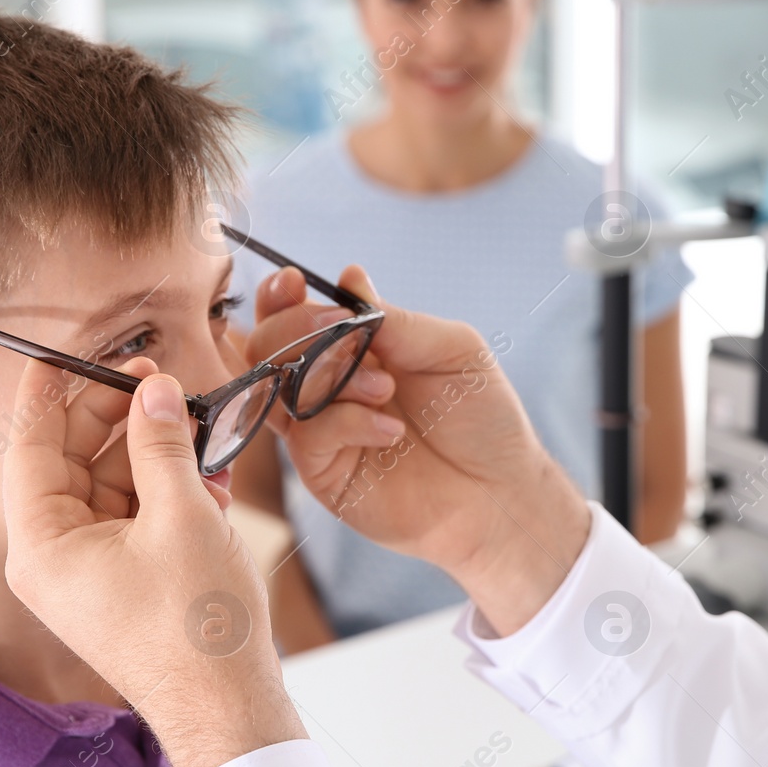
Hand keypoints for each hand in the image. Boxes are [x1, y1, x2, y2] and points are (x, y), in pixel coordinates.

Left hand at [2, 358, 306, 766]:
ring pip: (107, 485)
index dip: (49, 392)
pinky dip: (162, 489)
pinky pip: (131, 516)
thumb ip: (162, 444)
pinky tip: (202, 469)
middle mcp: (52, 559)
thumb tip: (155, 391)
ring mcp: (87, 572)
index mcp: (41, 546)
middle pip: (70, 461)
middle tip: (154, 377)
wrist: (228, 708)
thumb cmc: (198, 626)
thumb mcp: (183, 516)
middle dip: (112, 416)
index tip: (63, 350)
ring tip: (190, 418)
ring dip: (147, 450)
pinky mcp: (122, 582)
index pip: (31, 447)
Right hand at [246, 267, 591, 633]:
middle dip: (295, 329)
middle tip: (343, 334)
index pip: (293, 316)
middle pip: (267, 348)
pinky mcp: (324, 473)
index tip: (295, 281)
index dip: (281, 297)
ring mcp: (322, 432)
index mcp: (353, 350)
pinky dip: (346, 422)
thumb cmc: (482, 418)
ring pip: (278, 389)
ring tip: (385, 387)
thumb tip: (351, 277)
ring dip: (328, 375)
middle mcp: (328, 388)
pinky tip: (390, 431)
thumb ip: (396, 320)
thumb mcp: (451, 350)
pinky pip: (307, 436)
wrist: (500, 490)